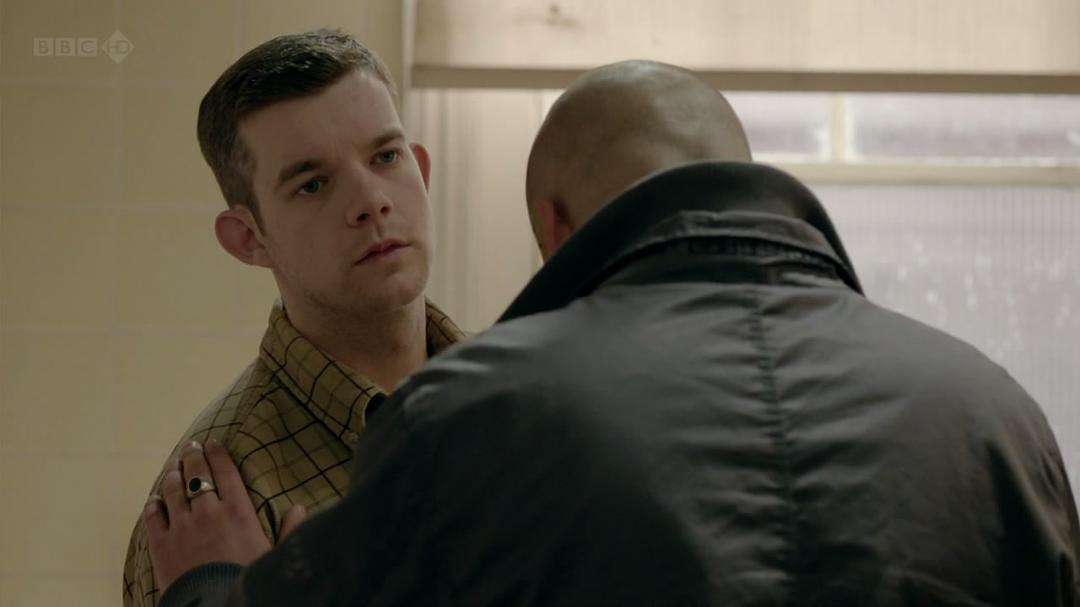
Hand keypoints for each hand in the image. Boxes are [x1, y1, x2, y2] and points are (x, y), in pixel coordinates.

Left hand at [143, 439, 305, 591]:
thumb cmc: (247, 580)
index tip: (213, 442)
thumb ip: (289, 530)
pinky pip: (153, 516)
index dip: (218, 454)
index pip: (226, 472)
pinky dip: (154, 504)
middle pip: (196, 475)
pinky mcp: (161, 545)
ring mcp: (182, 527)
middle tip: (190, 447)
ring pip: (173, 490)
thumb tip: (300, 508)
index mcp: (238, 511)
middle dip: (193, 457)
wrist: (216, 605)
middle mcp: (208, 512)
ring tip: (173, 466)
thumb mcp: (275, 555)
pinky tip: (155, 499)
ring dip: (172, 475)